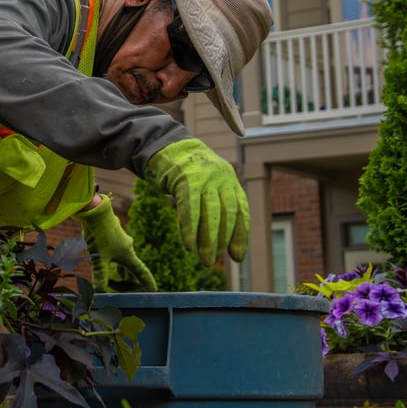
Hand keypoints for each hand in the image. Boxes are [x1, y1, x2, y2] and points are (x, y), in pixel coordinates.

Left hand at [75, 194, 156, 291]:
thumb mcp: (99, 258)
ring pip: (122, 261)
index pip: (142, 272)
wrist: (95, 211)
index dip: (147, 283)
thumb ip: (100, 275)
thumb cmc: (99, 234)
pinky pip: (115, 254)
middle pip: (131, 269)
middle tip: (119, 290)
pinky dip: (112, 262)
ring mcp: (120, 242)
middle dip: (127, 282)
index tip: (154, 291)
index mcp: (128, 255)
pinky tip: (103, 263)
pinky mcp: (111, 236)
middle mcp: (127, 248)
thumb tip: (99, 293)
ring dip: (118, 272)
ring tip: (112, 281)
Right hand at [144, 138, 249, 265]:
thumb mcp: (207, 184)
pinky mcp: (185, 179)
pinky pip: (189, 208)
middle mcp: (221, 178)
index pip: (240, 211)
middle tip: (213, 261)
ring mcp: (204, 177)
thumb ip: (216, 204)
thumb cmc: (186, 172)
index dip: (240, 235)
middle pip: (226, 215)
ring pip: (210, 214)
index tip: (237, 256)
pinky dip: (189, 229)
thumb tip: (222, 241)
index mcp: (230, 180)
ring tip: (204, 260)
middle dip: (221, 241)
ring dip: (207, 240)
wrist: (166, 146)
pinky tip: (188, 245)